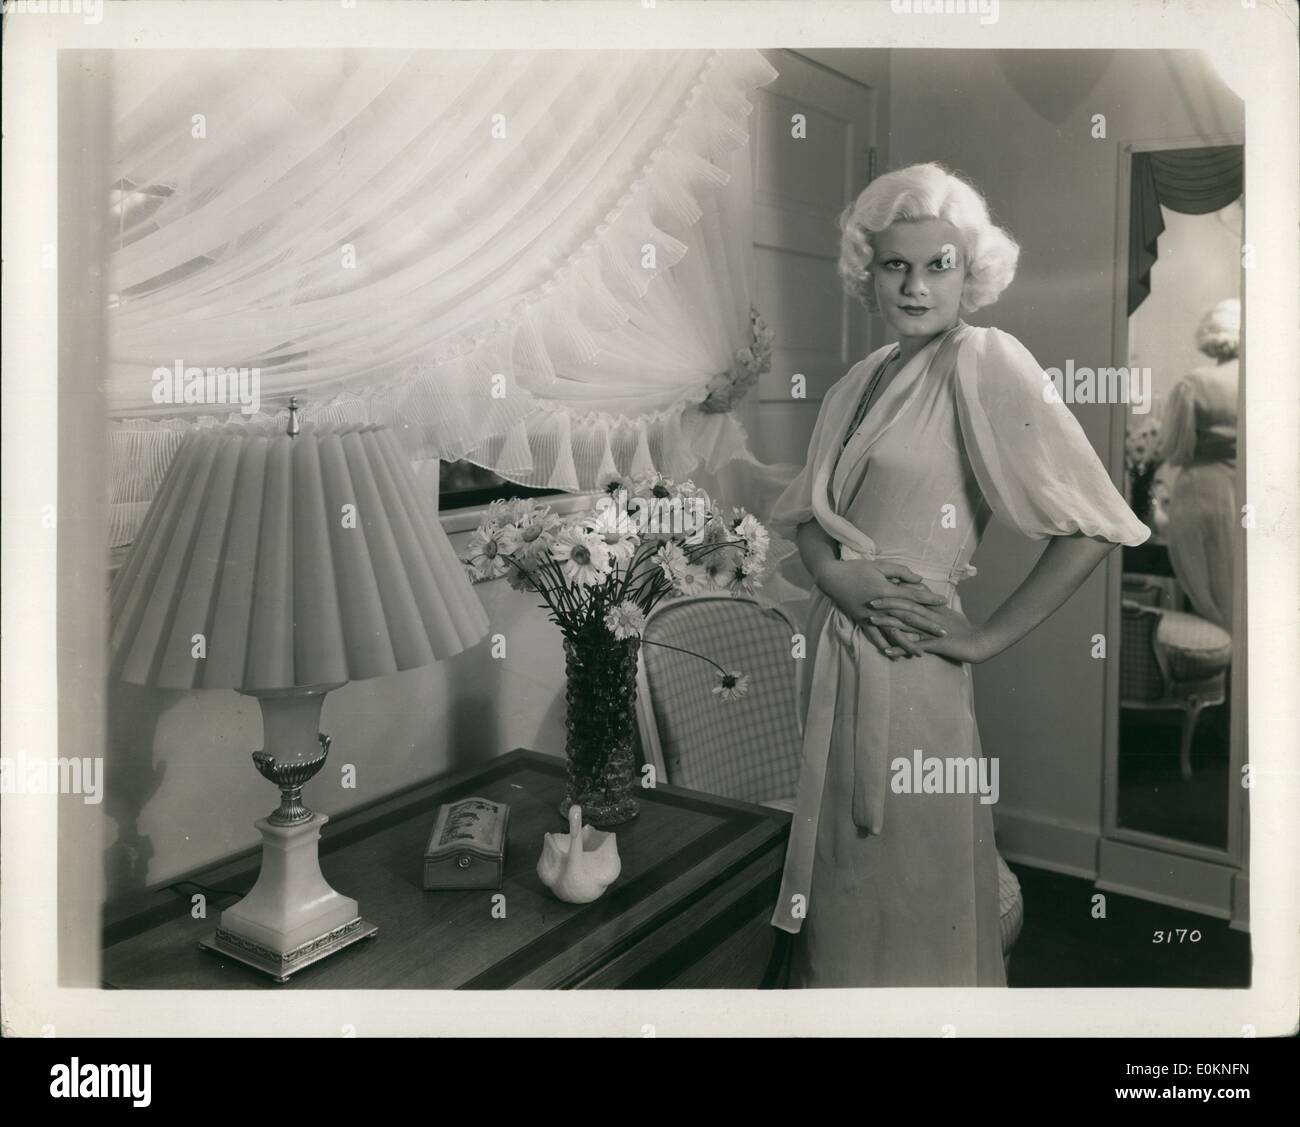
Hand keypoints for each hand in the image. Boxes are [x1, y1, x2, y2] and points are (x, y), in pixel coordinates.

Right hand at [815, 558, 946, 659]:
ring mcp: (871, 616)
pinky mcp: (861, 620)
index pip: (913, 596)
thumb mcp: (880, 565)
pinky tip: (892, 654)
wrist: (832, 578)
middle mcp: (881, 606)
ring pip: (893, 632)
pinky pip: (873, 636)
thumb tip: (919, 579)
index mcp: (887, 590)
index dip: (930, 599)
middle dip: (927, 626)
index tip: (944, 602)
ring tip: (921, 653)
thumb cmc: (856, 568)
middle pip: (908, 618)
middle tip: (943, 633)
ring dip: (908, 643)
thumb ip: (901, 572)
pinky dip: (882, 645)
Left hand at [866, 596, 998, 663]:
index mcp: (933, 608)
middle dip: (886, 603)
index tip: (880, 586)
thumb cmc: (964, 628)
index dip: (895, 590)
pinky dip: (900, 648)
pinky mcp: (935, 644)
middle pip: (905, 607)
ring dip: (888, 623)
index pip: (912, 595)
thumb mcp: (950, 612)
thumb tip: (932, 594)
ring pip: (907, 624)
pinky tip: (886, 651)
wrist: (979, 642)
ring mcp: (932, 630)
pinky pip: (915, 646)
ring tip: (871, 621)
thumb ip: (939, 603)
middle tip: (869, 601)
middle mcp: (930, 616)